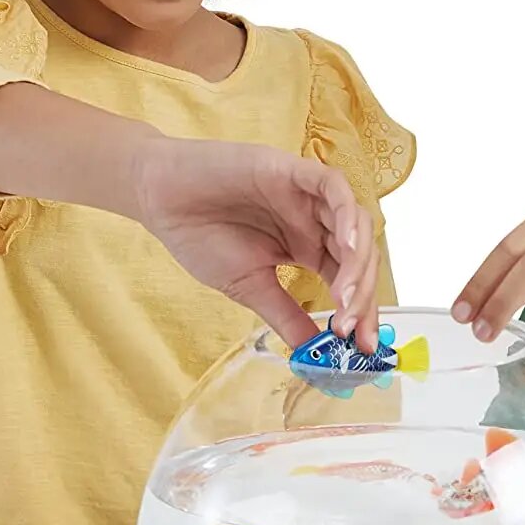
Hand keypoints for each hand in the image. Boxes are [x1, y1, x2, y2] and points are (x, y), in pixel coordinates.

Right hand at [131, 136, 378, 350]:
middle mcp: (316, 221)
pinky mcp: (293, 169)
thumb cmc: (200, 236)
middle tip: (353, 331)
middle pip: (361, 256)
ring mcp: (308, 195)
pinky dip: (348, 214)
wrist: (160, 199)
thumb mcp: (249, 287)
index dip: (361, 312)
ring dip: (358, 262)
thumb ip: (284, 315)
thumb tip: (312, 354)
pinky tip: (348, 245)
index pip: (349, 281)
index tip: (363, 348)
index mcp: (309, 247)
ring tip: (346, 298)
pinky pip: (333, 187)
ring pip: (356, 224)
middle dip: (363, 295)